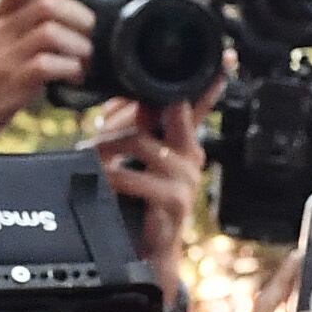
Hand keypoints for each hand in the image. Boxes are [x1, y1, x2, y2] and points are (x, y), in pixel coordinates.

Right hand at [0, 0, 92, 149]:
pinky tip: (75, 77)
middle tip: (92, 32)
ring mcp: (3, 58)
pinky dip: (71, 68)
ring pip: (50, 32)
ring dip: (79, 44)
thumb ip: (23, 29)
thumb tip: (71, 19)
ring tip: (86, 58)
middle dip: (79, 15)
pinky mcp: (10, 84)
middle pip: (45, 3)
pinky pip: (48, 65)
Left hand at [86, 95, 205, 280]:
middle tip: (97, 128)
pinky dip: (110, 176)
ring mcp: (186, 178)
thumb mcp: (134, 159)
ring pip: (140, 141)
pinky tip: (100, 180)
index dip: (209, 81)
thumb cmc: (137, 204)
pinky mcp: (174, 201)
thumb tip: (118, 100)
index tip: (225, 58)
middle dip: (125, 114)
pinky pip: (134, 176)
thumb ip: (131, 128)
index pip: (198, 104)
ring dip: (106, 147)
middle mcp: (191, 155)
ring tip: (86, 155)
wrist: (145, 252)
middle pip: (166, 111)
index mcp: (185, 141)